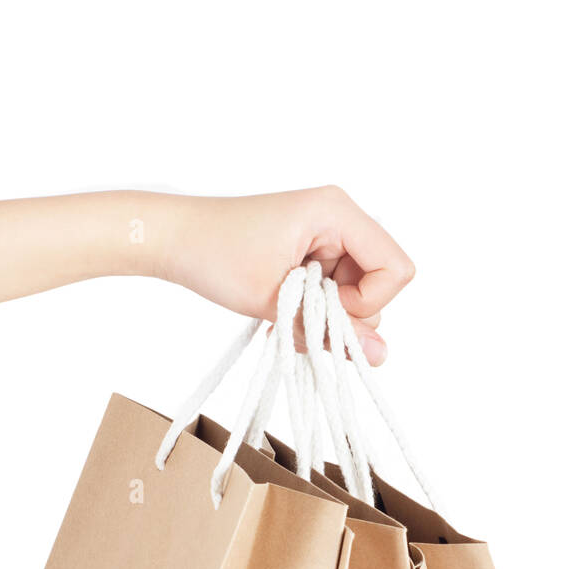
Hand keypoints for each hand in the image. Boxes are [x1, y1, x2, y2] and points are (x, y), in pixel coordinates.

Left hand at [154, 187, 414, 365]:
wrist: (173, 239)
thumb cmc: (215, 254)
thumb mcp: (275, 301)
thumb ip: (330, 330)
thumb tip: (379, 356)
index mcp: (336, 212)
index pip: (395, 268)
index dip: (368, 304)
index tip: (324, 311)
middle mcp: (339, 218)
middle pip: (379, 284)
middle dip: (343, 313)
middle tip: (295, 315)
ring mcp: (326, 236)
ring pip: (355, 294)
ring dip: (323, 317)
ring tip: (281, 313)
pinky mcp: (312, 252)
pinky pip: (333, 292)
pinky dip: (312, 312)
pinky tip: (281, 312)